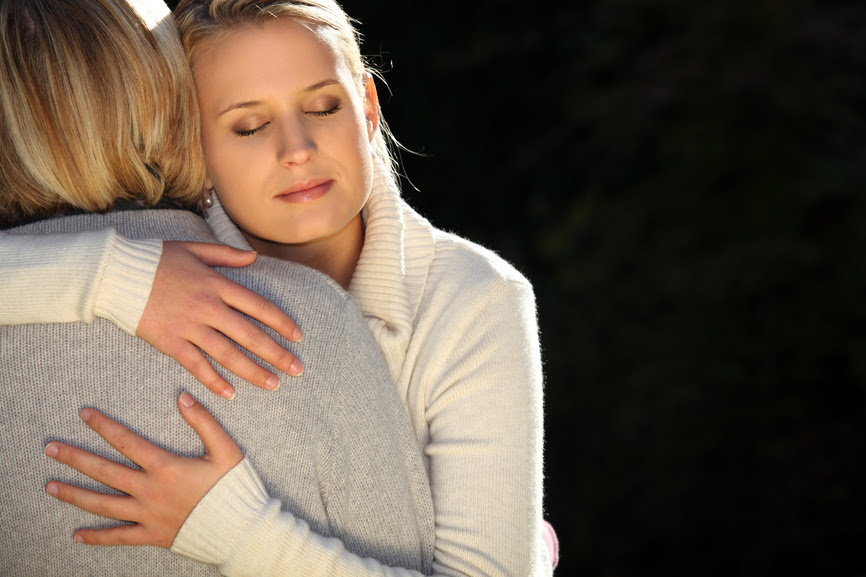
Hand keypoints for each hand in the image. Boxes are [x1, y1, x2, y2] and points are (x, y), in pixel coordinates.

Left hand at [44, 393, 242, 547]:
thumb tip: (182, 396)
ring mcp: (147, 515)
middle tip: (50, 448)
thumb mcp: (226, 449)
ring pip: (103, 504)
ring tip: (50, 486)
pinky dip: (96, 537)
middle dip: (75, 458)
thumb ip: (203, 421)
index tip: (83, 414)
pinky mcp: (151, 535)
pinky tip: (76, 534)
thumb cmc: (234, 486)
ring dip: (74, 494)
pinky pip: (118, 537)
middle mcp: (149, 491)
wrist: (239, 528)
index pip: (126, 441)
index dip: (103, 426)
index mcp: (165, 467)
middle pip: (104, 471)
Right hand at [137, 241, 303, 398]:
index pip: (259, 306)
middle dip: (277, 354)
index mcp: (217, 284)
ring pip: (228, 354)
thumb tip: (254, 257)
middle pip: (250, 334)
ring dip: (253, 372)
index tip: (298, 337)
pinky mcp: (170, 343)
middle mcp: (208, 307)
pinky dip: (214, 381)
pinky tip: (231, 393)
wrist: (114, 274)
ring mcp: (189, 327)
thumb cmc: (155, 259)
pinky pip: (197, 365)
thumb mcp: (194, 249)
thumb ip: (226, 255)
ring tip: (273, 385)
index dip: (281, 323)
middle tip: (297, 369)